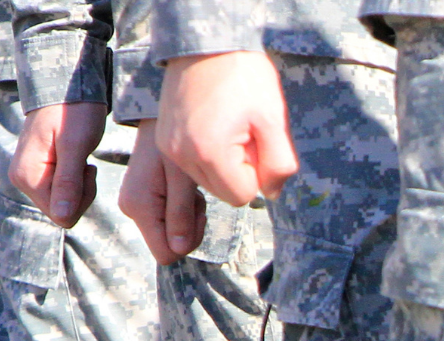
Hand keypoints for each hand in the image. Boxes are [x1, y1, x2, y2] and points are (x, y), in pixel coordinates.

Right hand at [10, 101, 106, 226]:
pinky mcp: (38, 172)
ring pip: (64, 204)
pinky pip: (63, 192)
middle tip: (86, 164)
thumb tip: (62, 218)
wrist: (65, 88)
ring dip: (81, 186)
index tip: (87, 169)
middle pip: (62, 212)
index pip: (62, 215)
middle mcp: (22, 180)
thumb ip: (68, 182)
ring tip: (81, 159)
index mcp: (27, 177)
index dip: (82, 198)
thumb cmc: (73, 112)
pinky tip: (77, 160)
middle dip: (82, 193)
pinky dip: (77, 180)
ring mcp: (29, 177)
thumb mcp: (75, 146)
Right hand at [120, 121, 207, 263]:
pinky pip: (168, 218)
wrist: (158, 117)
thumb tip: (180, 250)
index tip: (196, 212)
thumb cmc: (177, 142)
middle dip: (189, 227)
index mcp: (139, 207)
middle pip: (169, 245)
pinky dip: (182, 207)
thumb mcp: (183, 178)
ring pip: (171, 232)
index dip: (188, 241)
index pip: (166, 253)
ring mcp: (135, 205)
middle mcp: (131, 209)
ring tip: (189, 186)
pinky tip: (184, 185)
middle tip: (195, 196)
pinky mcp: (141, 199)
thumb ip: (180, 214)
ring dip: (188, 215)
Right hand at [156, 51, 294, 206]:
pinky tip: (213, 126)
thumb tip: (272, 194)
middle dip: (239, 169)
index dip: (256, 173)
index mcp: (209, 153)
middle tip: (242, 132)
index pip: (242, 196)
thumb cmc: (243, 75)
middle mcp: (182, 155)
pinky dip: (207, 153)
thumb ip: (279, 164)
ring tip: (227, 127)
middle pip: (223, 191)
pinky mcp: (163, 140)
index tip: (254, 141)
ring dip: (223, 162)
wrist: (207, 42)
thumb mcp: (273, 120)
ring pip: (208, 180)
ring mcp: (169, 148)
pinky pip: (192, 164)